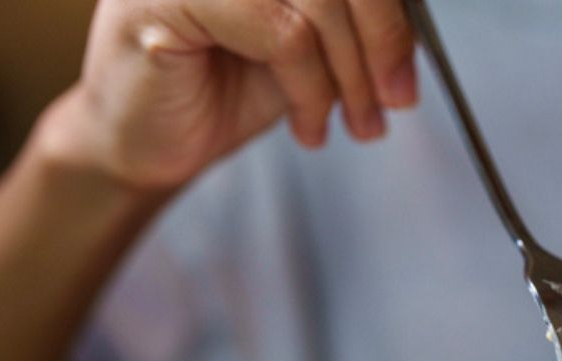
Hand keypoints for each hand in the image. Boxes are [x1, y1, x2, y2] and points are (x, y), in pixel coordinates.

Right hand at [39, 0, 415, 189]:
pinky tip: (307, 125)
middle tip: (396, 99)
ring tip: (355, 123)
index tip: (407, 71)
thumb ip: (352, 20)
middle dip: (384, 40)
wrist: (148, 145)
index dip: (392, 12)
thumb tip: (413, 21)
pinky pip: (282, 34)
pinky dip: (310, 89)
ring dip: (350, 75)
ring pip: (319, 3)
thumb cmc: (222, 90)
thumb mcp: (310, 49)